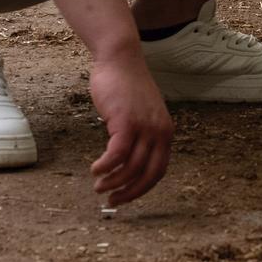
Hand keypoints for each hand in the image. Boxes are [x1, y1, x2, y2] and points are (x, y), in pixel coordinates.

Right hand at [89, 50, 173, 205]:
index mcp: (165, 131)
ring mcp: (145, 126)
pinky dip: (105, 167)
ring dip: (113, 182)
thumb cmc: (126, 87)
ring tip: (99, 186)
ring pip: (131, 167)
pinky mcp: (127, 121)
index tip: (125, 197)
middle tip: (111, 201)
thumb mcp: (142, 114)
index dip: (141, 188)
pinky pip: (117, 154)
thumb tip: (128, 163)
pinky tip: (95, 170)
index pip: (159, 170)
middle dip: (129, 192)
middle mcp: (160, 130)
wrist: (120, 60)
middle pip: (148, 174)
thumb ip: (141, 136)